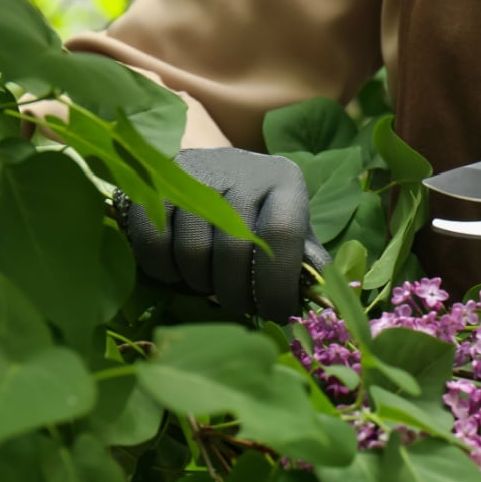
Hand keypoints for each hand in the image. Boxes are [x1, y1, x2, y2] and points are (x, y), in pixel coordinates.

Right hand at [116, 148, 331, 321]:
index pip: (281, 235)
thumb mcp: (294, 231)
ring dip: (200, 283)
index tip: (275, 313)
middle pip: (233, 248)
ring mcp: (195, 172)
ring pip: (192, 249)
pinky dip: (163, 269)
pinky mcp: (155, 183)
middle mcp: (241, 168)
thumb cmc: (262, 213)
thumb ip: (308, 262)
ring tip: (210, 285)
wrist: (213, 171)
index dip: (276, 283)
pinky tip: (178, 273)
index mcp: (284, 180)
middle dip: (235, 293)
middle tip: (239, 307)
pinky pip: (153, 240)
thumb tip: (327, 299)